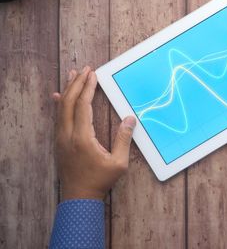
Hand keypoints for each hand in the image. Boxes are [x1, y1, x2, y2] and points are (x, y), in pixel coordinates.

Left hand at [52, 66, 136, 200]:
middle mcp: (67, 135)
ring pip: (60, 108)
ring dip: (68, 90)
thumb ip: (124, 140)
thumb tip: (130, 119)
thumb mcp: (118, 163)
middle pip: (68, 102)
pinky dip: (60, 104)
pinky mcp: (59, 142)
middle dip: (76, 83)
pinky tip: (59, 97)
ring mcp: (60, 138)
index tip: (93, 74)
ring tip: (72, 75)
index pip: (82, 106)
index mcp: (82, 138)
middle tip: (84, 69)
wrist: (79, 197)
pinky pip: (57, 117)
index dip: (87, 88)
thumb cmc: (100, 181)